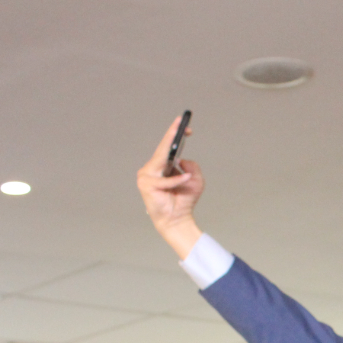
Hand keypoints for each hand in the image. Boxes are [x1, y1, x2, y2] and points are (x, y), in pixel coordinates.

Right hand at [136, 115, 204, 258]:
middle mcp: (152, 168)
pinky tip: (186, 179)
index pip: (167, 147)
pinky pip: (165, 180)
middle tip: (180, 123)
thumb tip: (182, 159)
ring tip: (183, 148)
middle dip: (172, 135)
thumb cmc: (185, 200)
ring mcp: (146, 176)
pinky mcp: (146, 186)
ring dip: (174, 161)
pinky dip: (176, 180)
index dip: (175, 134)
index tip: (185, 124)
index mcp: (162, 165)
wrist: (177, 219)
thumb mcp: (196, 180)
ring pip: (162, 162)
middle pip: (162, 149)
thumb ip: (192, 167)